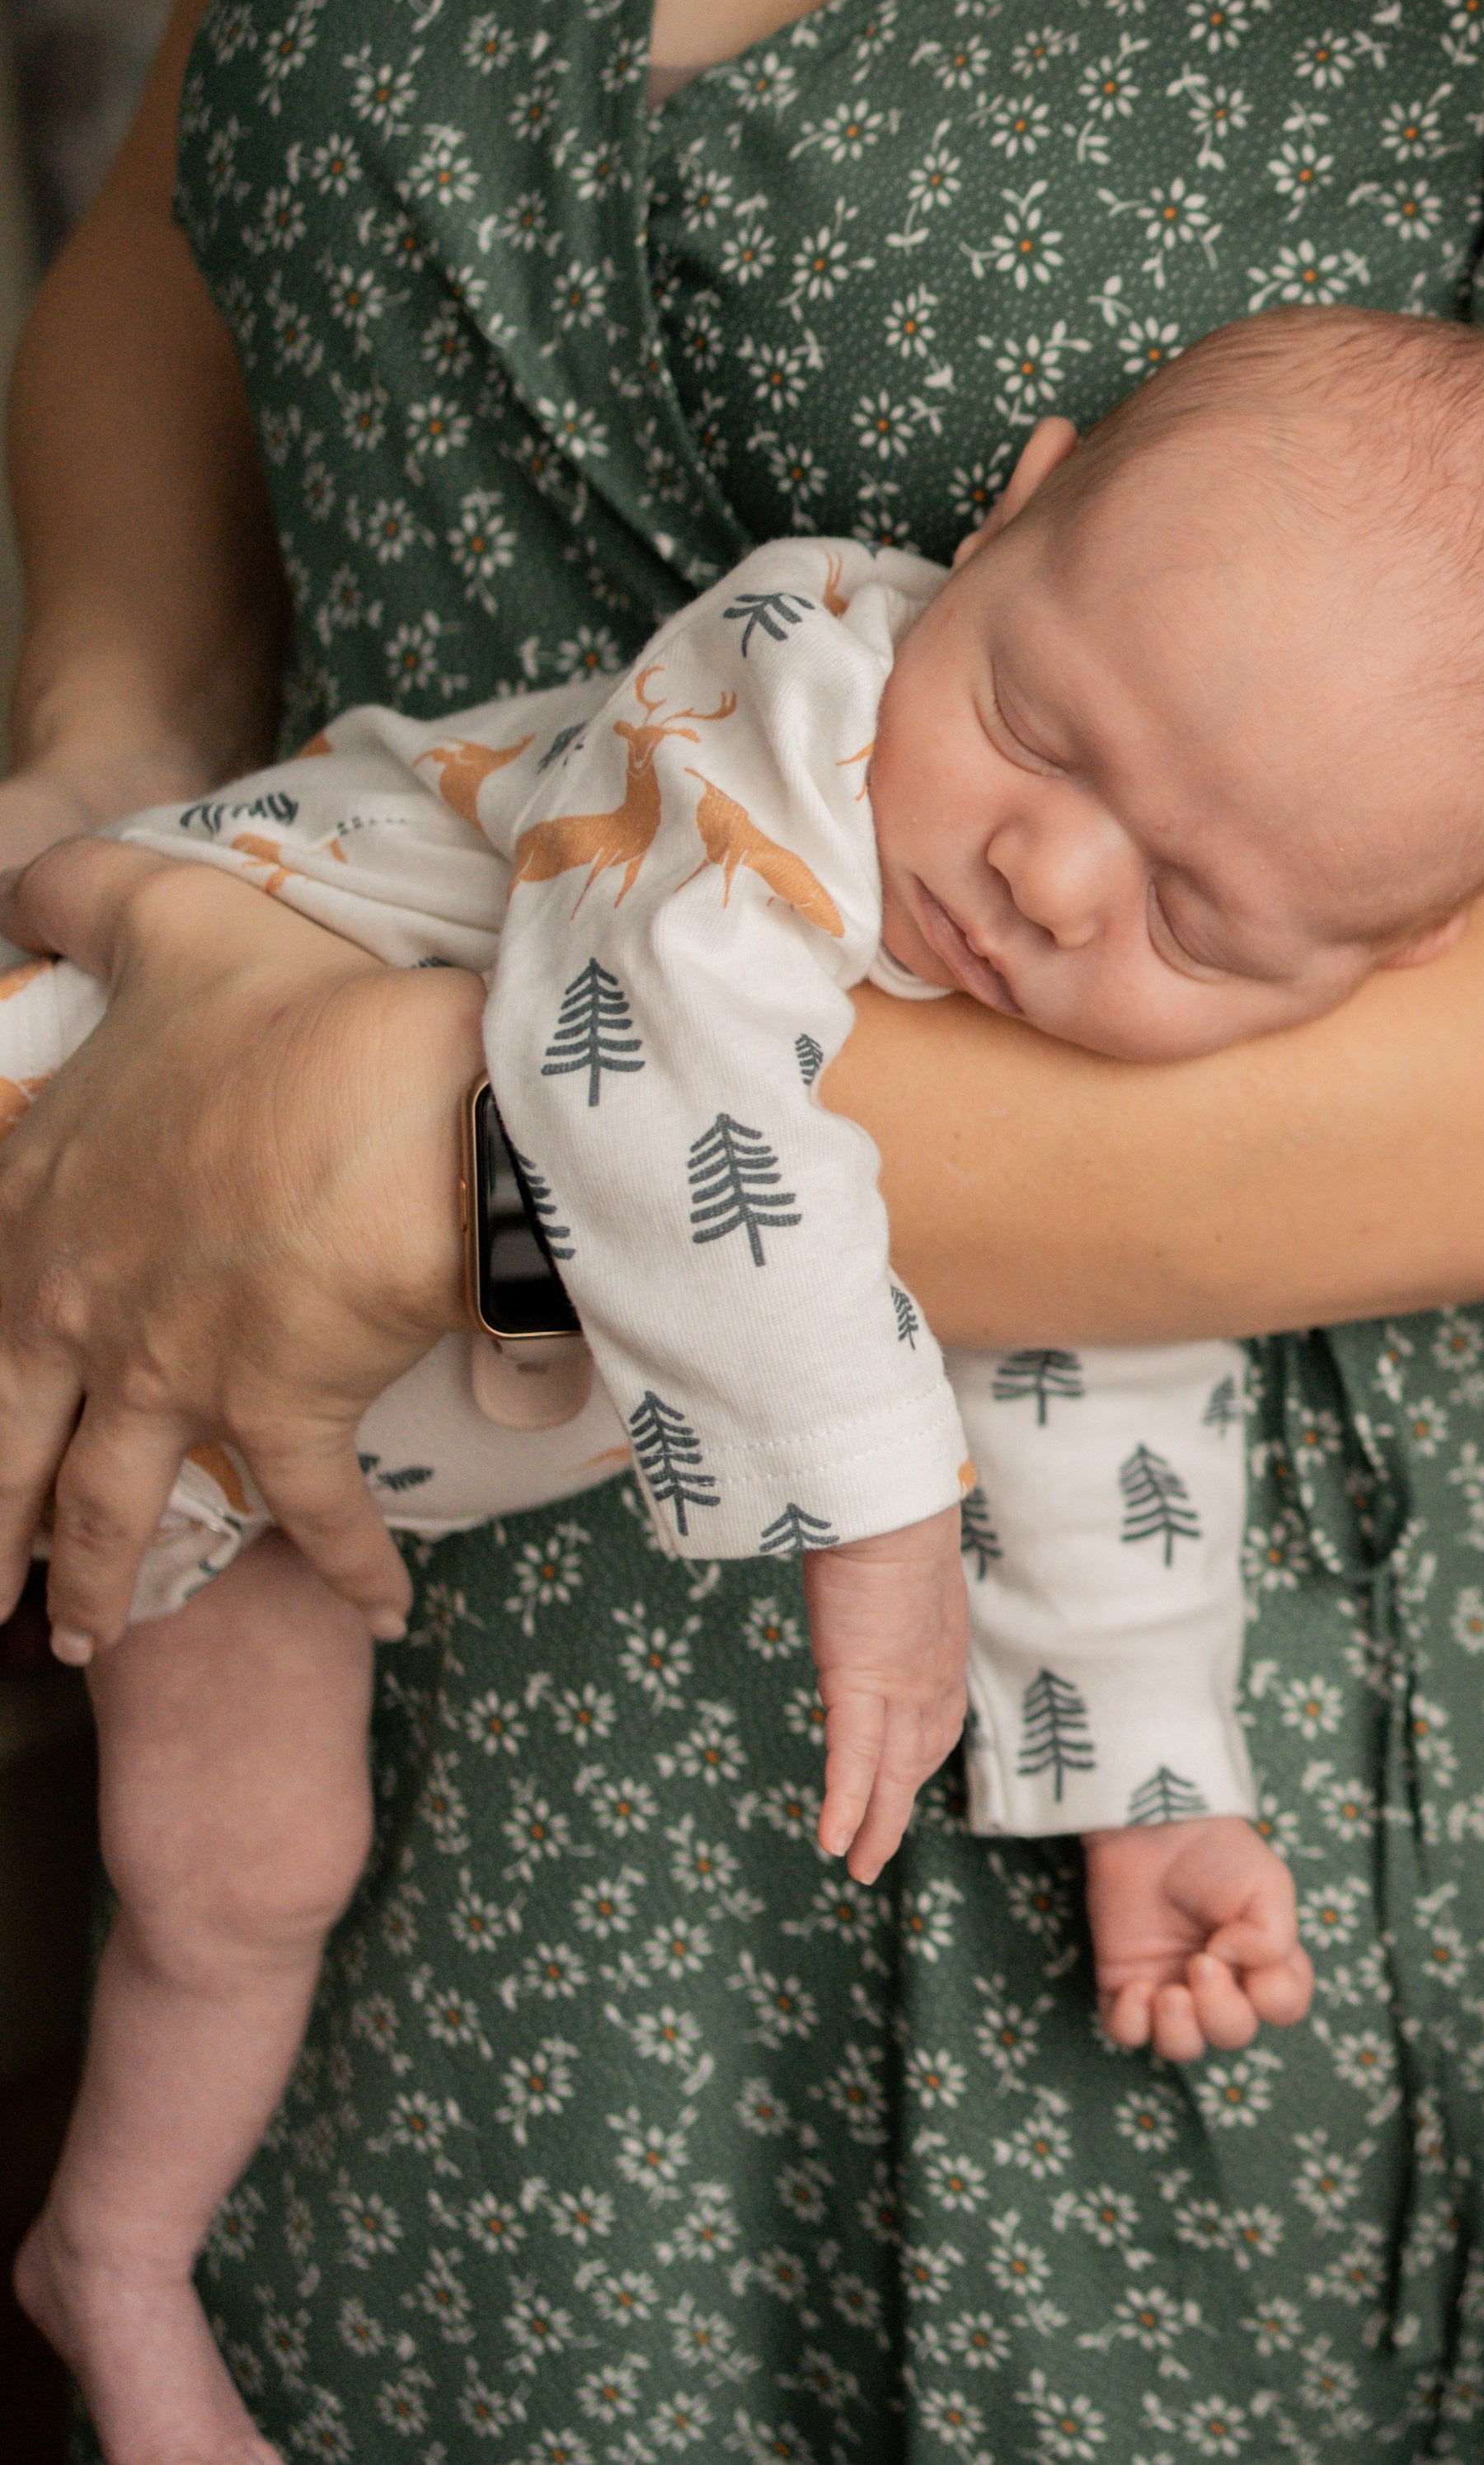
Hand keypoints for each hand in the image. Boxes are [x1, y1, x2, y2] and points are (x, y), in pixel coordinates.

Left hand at [0, 837, 484, 1655]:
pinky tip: (374, 1616)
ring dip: (100, 1586)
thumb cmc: (287, 1016)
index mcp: (40, 1212)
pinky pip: (311, 1514)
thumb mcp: (167, 922)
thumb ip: (79, 895)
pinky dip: (346, 1569)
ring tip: (86, 1643)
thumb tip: (16, 876)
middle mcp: (82, 1316)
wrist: (408, 1105)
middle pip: (9, 1448)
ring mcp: (176, 1378)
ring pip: (113, 1510)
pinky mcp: (285, 1414)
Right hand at [803, 1504, 967, 1883]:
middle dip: (895, 1813)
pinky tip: (833, 1841)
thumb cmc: (884, 1516)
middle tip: (872, 1855)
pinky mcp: (862, 1684)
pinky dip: (846, 1804)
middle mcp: (930, 1679)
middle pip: (915, 1762)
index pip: (933, 1723)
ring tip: (854, 1867)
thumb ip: (885, 1589)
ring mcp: (899, 1687)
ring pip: (890, 1776)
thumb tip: (866, 1570)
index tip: (903, 1785)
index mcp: (938, 1650)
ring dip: (874, 1826)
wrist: (891, 1501)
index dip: (917, 1761)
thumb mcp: (892, 1563)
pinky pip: (855, 1761)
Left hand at [1084, 1815, 1313, 2062]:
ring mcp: (1171, 1985)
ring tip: (1166, 1992)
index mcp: (1263, 1961)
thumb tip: (1233, 1965)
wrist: (1152, 1821)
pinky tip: (1135, 1989)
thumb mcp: (1267, 1883)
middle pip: (1232, 2035)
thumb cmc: (1215, 1850)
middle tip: (1200, 1963)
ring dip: (1179, 2031)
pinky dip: (1132, 2023)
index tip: (1241, 1947)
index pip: (1283, 2008)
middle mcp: (1221, 1982)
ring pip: (1182, 2047)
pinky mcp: (1124, 1982)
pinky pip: (1127, 2033)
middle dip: (1220, 2011)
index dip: (1272, 1996)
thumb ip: (1272, 1937)